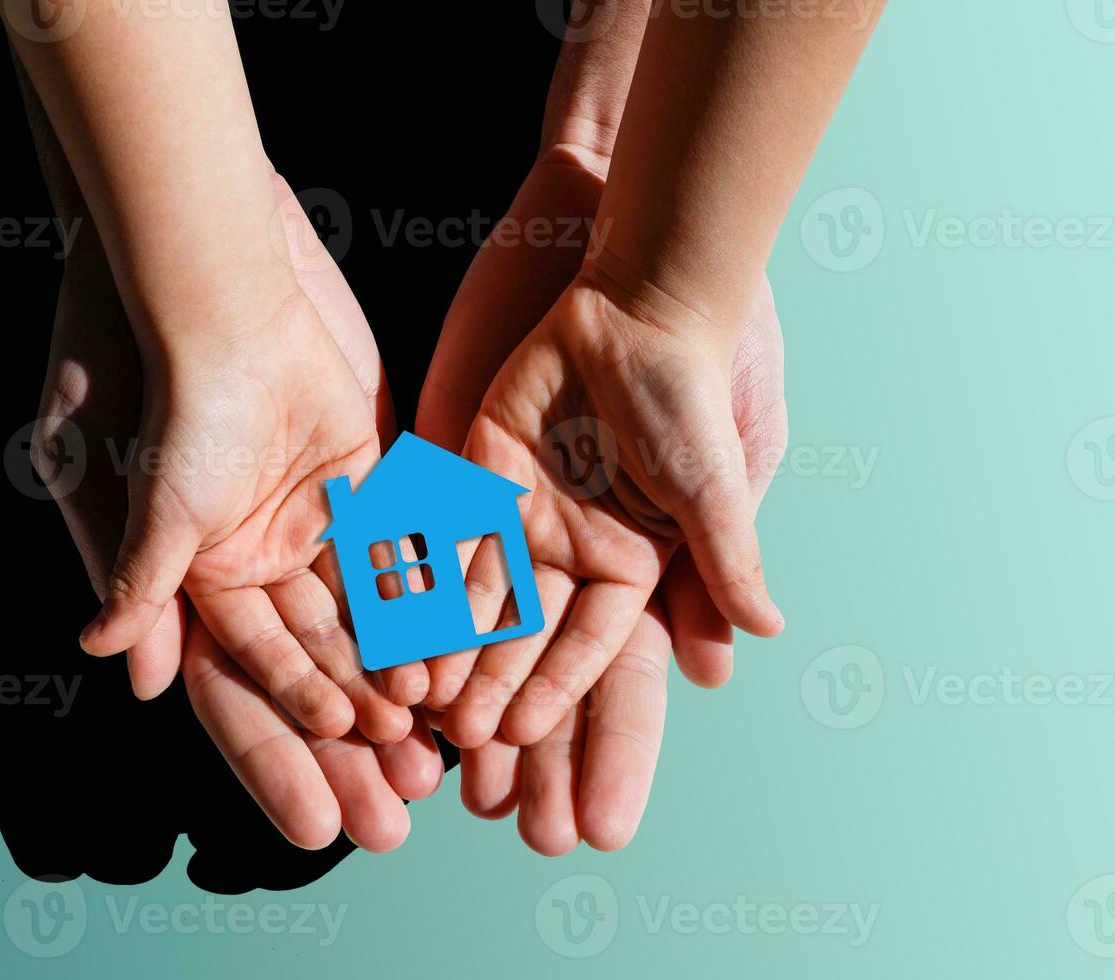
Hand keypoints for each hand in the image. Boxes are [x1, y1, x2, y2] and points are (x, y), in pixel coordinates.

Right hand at [32, 174, 441, 850]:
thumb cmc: (163, 388)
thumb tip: (120, 668)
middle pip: (313, 670)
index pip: (243, 687)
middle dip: (352, 739)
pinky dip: (430, 602)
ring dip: (399, 680)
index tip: (327, 810)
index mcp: (194, 579)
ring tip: (441, 746)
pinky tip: (463, 657)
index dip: (283, 748)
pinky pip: (403, 552)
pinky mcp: (364, 476)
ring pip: (366, 620)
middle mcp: (254, 560)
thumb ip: (139, 578)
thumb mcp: (142, 493)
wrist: (216, 285)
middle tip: (399, 810)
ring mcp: (311, 519)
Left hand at [437, 269, 785, 752]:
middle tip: (457, 734)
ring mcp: (523, 511)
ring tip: (415, 691)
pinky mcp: (478, 472)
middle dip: (492, 680)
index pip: (588, 643)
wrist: (637, 303)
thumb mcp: (714, 485)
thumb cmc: (688, 393)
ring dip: (447, 642)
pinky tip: (390, 614)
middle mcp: (573, 545)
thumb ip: (727, 560)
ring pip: (475, 590)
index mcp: (632, 560)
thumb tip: (769, 631)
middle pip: (525, 629)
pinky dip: (419, 572)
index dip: (555, 688)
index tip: (520, 735)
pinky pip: (442, 530)